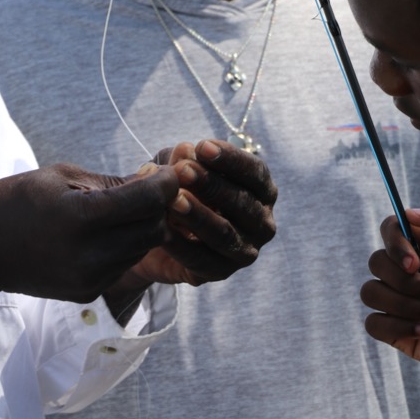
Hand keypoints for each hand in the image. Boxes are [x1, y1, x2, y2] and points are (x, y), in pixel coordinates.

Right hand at [0, 162, 181, 305]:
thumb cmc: (14, 201)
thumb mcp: (60, 176)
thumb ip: (112, 182)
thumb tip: (154, 179)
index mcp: (82, 217)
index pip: (149, 200)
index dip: (166, 182)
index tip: (167, 171)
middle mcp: (91, 254)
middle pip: (154, 228)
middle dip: (158, 206)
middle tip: (148, 188)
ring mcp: (90, 278)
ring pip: (142, 249)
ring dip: (142, 227)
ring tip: (123, 209)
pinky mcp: (88, 293)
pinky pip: (123, 265)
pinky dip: (124, 246)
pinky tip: (103, 233)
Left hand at [115, 139, 277, 292]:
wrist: (157, 230)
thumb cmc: (180, 187)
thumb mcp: (178, 167)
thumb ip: (183, 159)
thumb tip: (185, 150)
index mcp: (262, 190)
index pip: (255, 172)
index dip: (231, 159)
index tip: (203, 146)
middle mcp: (262, 222)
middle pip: (241, 202)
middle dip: (211, 185)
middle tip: (182, 171)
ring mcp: (246, 250)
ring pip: (224, 233)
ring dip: (198, 216)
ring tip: (173, 200)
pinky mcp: (222, 272)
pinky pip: (202, 260)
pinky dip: (181, 245)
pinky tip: (162, 229)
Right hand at [360, 202, 419, 381]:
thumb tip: (410, 212)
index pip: (391, 230)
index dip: (395, 244)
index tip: (414, 262)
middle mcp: (410, 271)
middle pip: (377, 262)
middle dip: (405, 281)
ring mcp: (402, 300)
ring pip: (371, 292)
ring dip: (403, 304)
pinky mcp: (399, 330)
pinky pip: (374, 324)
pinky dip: (396, 326)